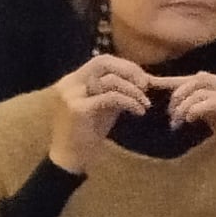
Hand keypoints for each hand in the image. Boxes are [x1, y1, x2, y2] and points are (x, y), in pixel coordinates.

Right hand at [42, 54, 152, 175]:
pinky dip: (131, 102)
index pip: (102, 60)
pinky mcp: (77, 109)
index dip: (126, 66)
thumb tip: (144, 78)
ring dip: (134, 91)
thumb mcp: (105, 105)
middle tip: (146, 86)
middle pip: (103, 62)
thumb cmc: (89, 131)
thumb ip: (117, 89)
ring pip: (110, 80)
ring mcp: (71, 95)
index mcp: (73, 80)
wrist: (71, 156)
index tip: (143, 79)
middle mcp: (69, 84)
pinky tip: (139, 112)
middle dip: (130, 71)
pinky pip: (111, 97)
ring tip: (145, 105)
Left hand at [157, 71, 215, 177]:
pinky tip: (189, 122)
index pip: (200, 77)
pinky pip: (210, 103)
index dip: (175, 81)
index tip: (153, 86)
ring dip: (183, 106)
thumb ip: (206, 108)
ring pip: (202, 90)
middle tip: (170, 115)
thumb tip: (182, 103)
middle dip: (178, 94)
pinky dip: (194, 110)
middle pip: (199, 78)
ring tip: (177, 123)